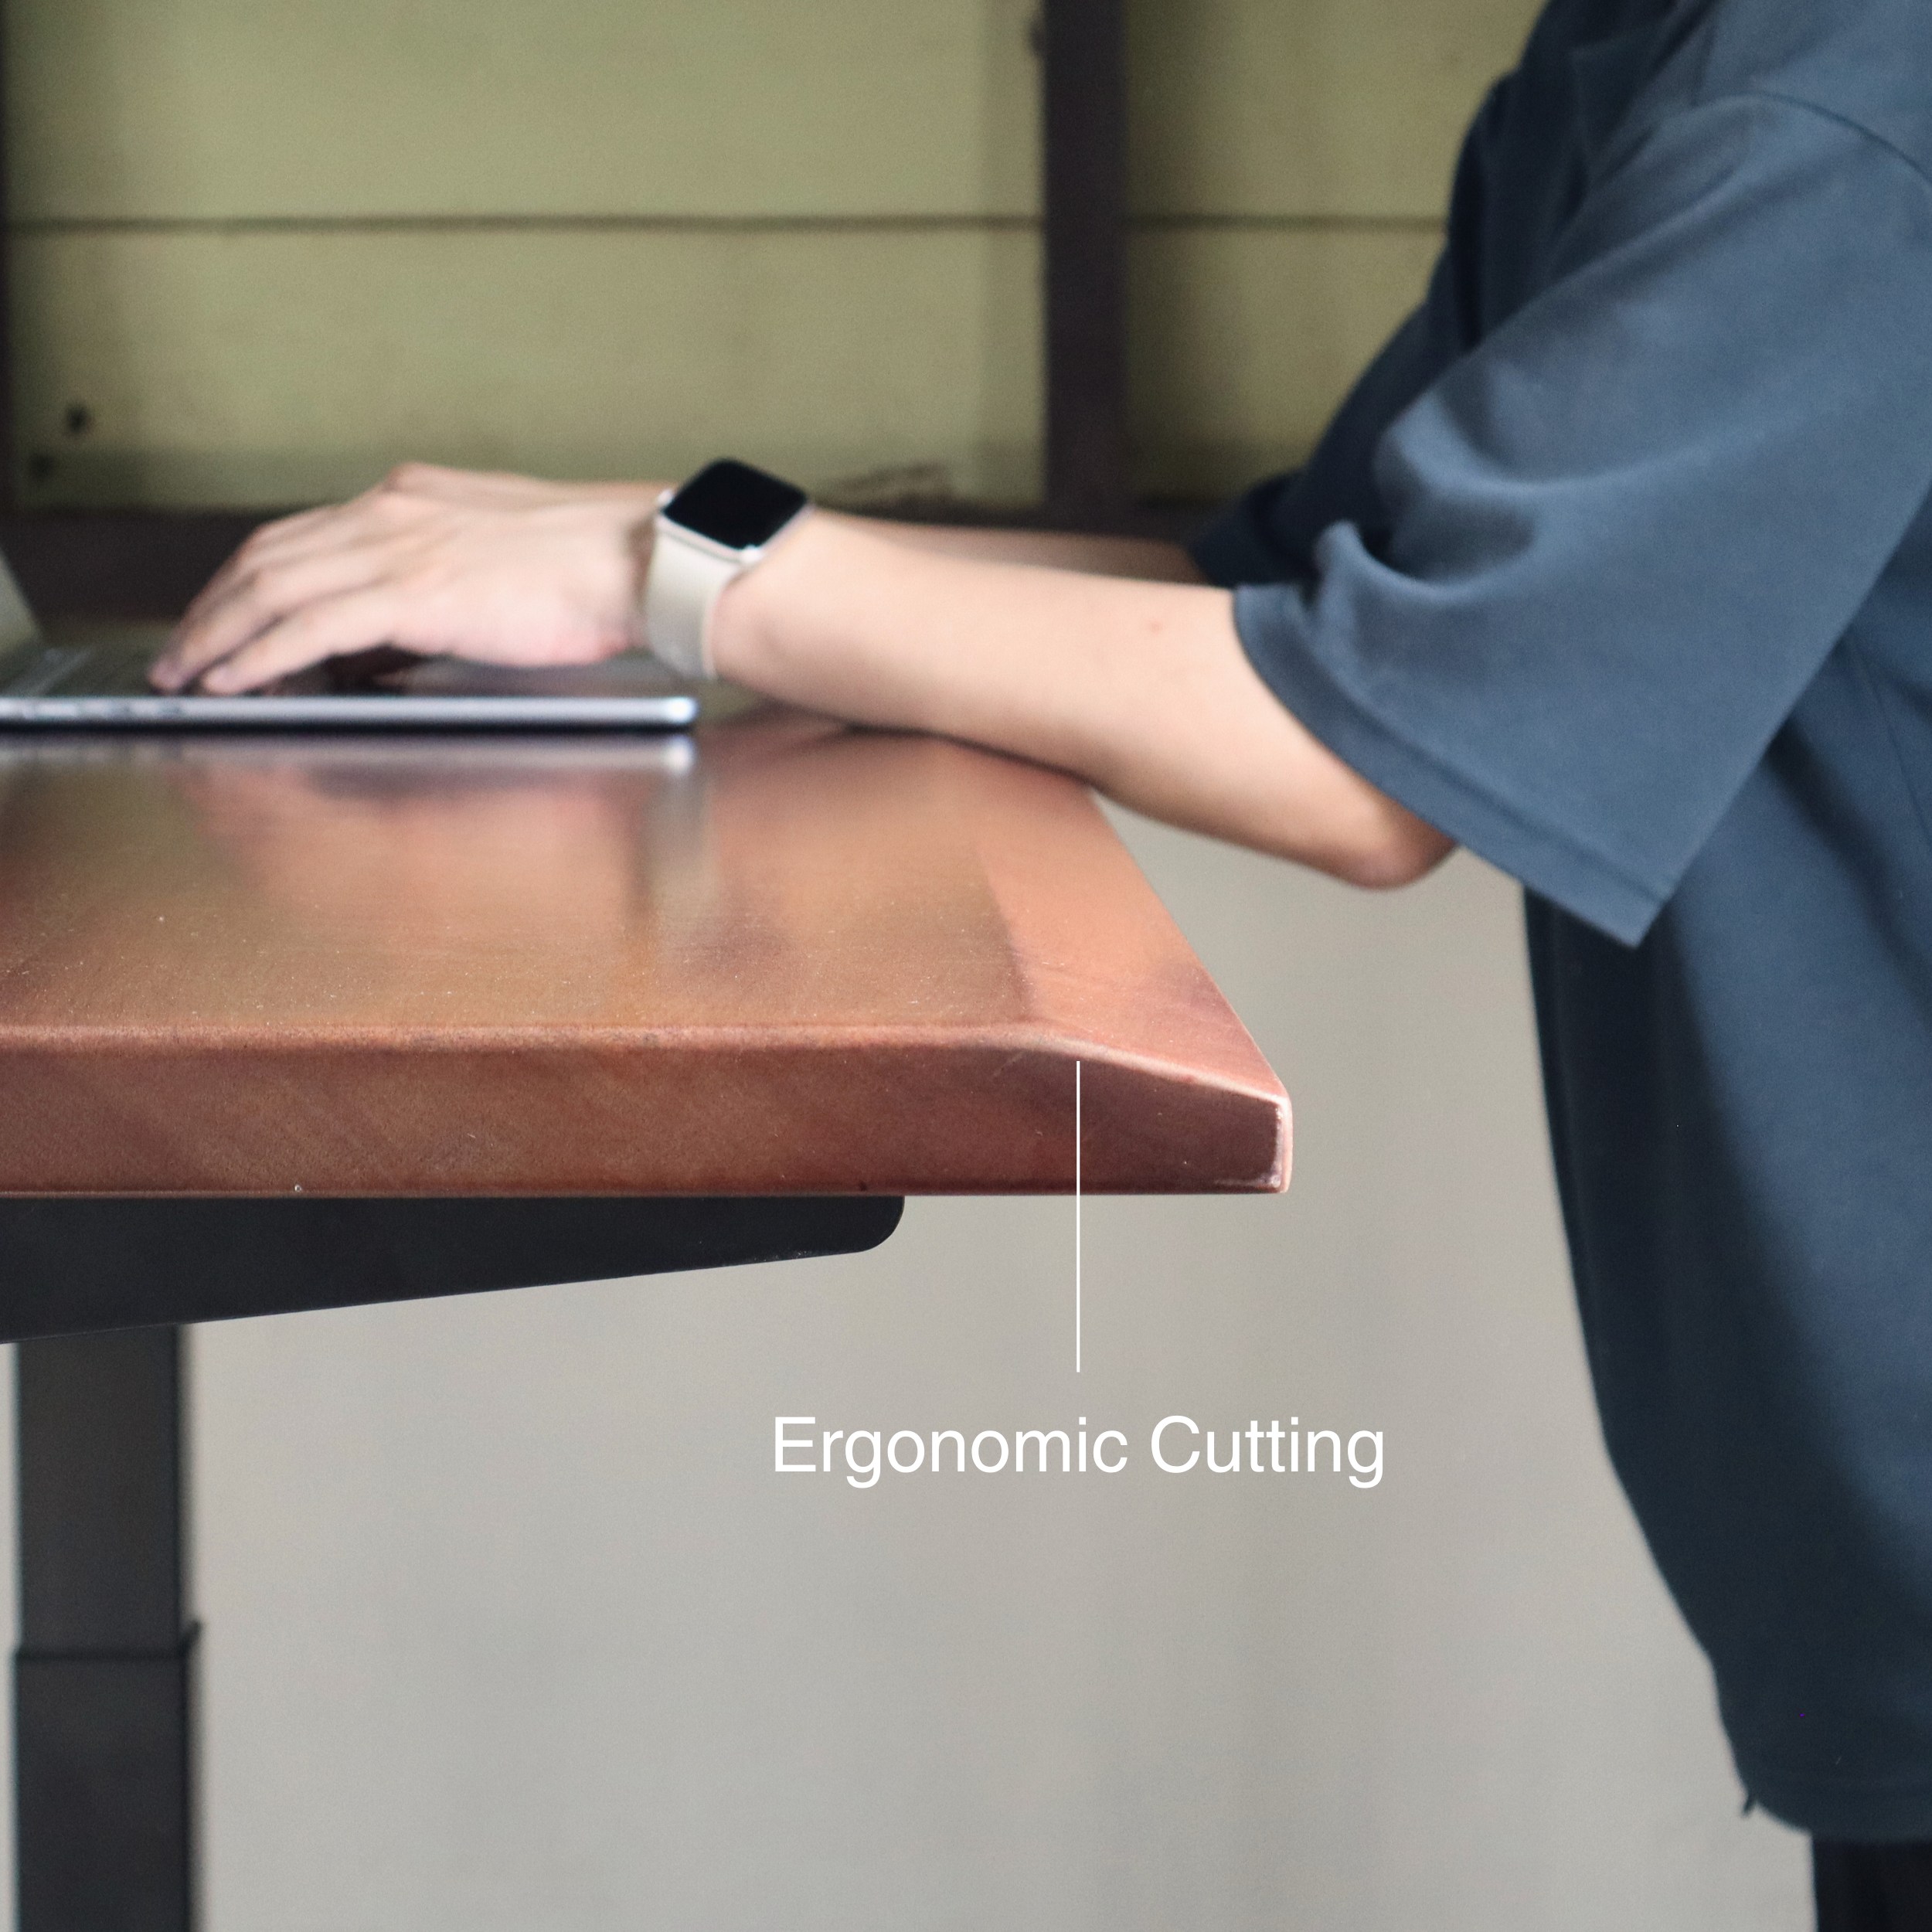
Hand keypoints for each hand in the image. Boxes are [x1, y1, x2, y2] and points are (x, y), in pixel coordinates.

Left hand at [151, 463, 664, 692]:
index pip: (300, 534)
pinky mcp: (412, 589)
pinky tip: (231, 679)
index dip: (247, 579)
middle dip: (210, 608)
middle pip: (266, 555)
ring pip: (270, 586)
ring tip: (185, 674)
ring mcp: (398, 545)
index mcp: (411, 496)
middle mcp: (390, 509)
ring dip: (216, 634)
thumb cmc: (598, 569)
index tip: (220, 614)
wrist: (645, 560)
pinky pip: (306, 625)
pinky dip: (257, 654)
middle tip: (177, 652)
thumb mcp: (499, 555)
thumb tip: (401, 629)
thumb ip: (440, 575)